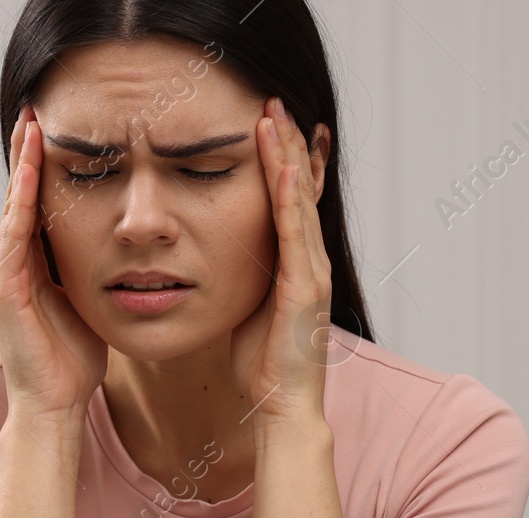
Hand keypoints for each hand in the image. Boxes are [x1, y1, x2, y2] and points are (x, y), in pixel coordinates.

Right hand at [0, 104, 108, 425]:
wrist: (55, 404)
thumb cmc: (74, 361)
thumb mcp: (90, 302)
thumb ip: (93, 272)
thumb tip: (122, 247)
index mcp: (33, 266)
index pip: (37, 205)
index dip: (44, 168)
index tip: (56, 130)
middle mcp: (11, 265)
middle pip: (19, 197)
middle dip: (28, 153)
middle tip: (36, 109)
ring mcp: (2, 275)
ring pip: (13, 207)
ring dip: (22, 165)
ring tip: (31, 125)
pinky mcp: (2, 289)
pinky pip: (14, 234)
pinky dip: (21, 200)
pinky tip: (31, 170)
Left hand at [228, 96, 332, 423]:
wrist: (282, 408)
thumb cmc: (263, 366)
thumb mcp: (247, 308)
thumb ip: (243, 279)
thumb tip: (216, 259)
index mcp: (295, 264)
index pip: (288, 199)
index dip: (279, 159)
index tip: (264, 120)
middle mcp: (310, 261)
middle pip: (298, 188)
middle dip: (286, 143)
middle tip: (272, 99)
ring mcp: (312, 273)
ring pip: (299, 202)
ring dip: (287, 156)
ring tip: (275, 115)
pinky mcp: (305, 290)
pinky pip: (296, 235)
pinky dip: (290, 199)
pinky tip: (283, 168)